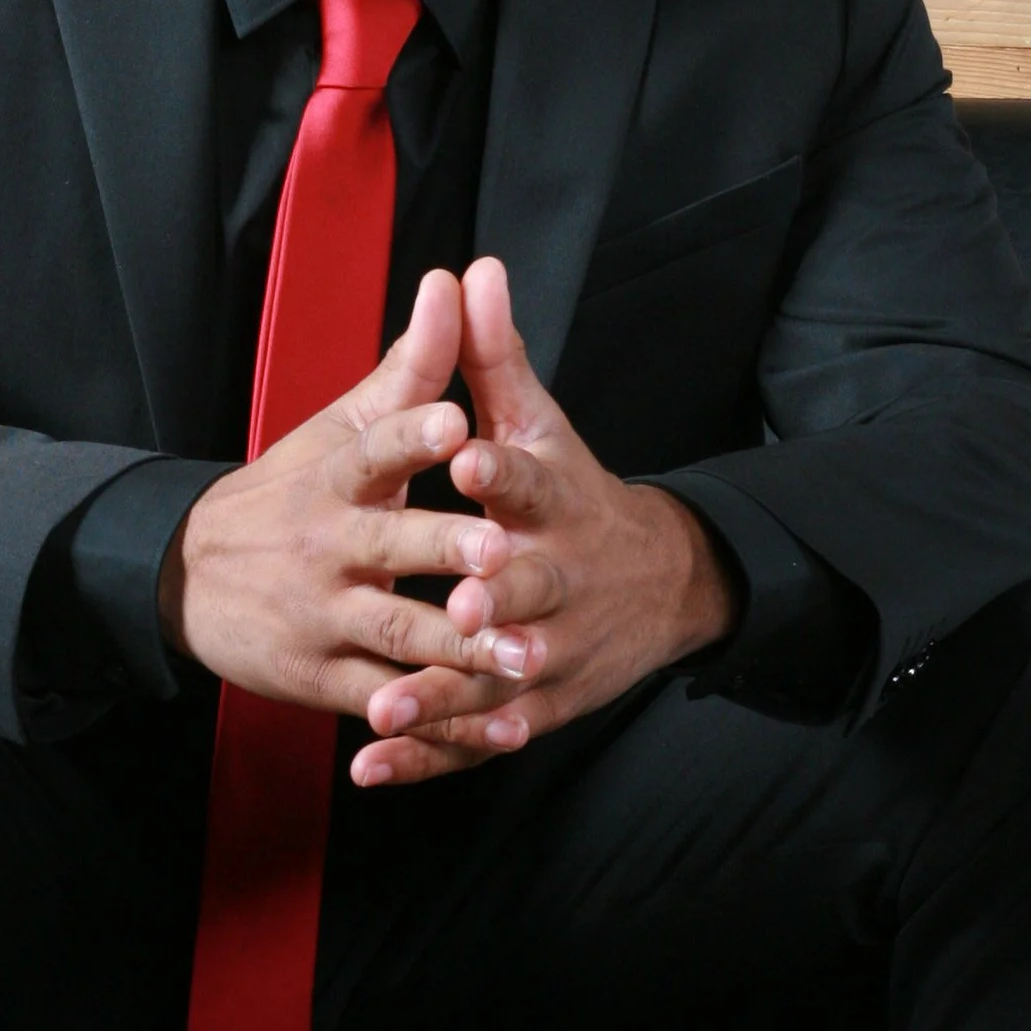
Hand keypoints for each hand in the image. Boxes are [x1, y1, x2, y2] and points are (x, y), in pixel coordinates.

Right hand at [160, 267, 541, 736]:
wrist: (186, 577)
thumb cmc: (290, 491)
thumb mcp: (340, 426)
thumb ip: (410, 365)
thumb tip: (450, 279)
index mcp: (335, 476)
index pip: (372, 448)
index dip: (412, 434)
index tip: (455, 421)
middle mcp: (327, 546)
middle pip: (392, 546)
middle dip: (446, 550)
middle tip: (502, 552)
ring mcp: (323, 616)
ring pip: (398, 631)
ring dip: (459, 647)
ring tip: (521, 653)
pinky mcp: (322, 676)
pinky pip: (385, 698)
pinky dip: (435, 716)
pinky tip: (490, 724)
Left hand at [348, 254, 735, 787]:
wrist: (657, 586)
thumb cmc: (572, 494)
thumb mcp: (539, 422)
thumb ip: (492, 355)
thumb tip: (473, 268)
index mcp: (553, 503)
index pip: (529, 481)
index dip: (499, 472)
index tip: (466, 458)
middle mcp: (558, 580)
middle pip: (529, 592)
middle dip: (497, 600)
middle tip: (461, 605)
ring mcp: (550, 651)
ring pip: (498, 677)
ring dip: (447, 693)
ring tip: (388, 706)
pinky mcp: (534, 705)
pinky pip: (476, 734)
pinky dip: (429, 753)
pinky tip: (372, 762)